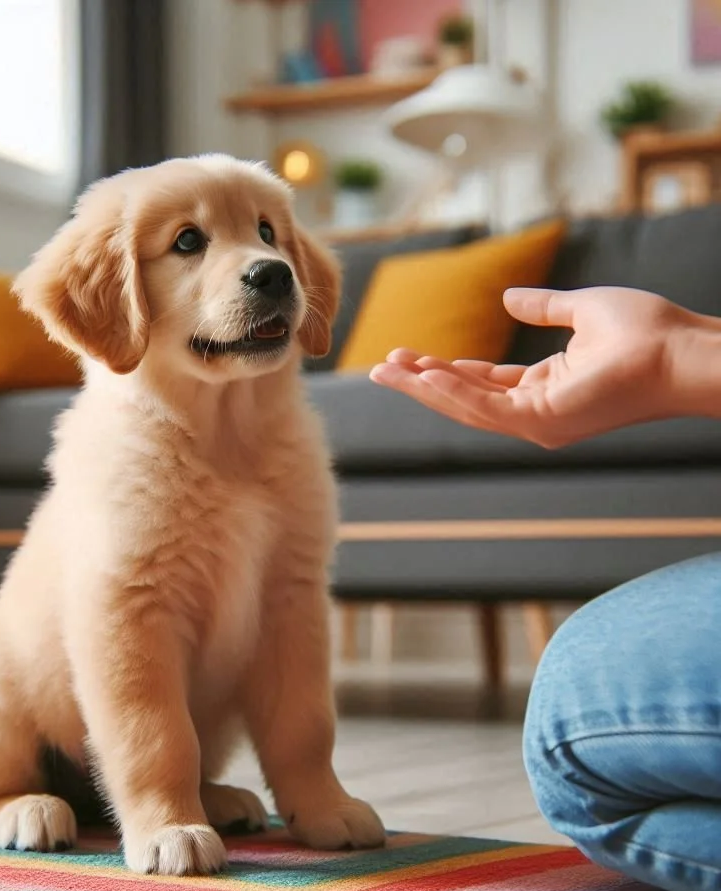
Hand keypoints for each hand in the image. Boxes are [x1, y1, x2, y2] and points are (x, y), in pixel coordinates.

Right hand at [368, 286, 712, 447]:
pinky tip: (423, 374)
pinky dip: (451, 391)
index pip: (481, 383)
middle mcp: (536, 411)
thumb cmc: (647, 332)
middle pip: (464, 398)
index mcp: (545, 387)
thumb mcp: (582, 310)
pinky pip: (484, 406)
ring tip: (388, 369)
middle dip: (421, 383)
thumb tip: (508, 297)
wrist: (681, 351)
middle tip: (381, 368)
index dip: (443, 369)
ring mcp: (537, 421)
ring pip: (466, 406)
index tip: (411, 354)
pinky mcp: (540, 419)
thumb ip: (544, 307)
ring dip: (424, 388)